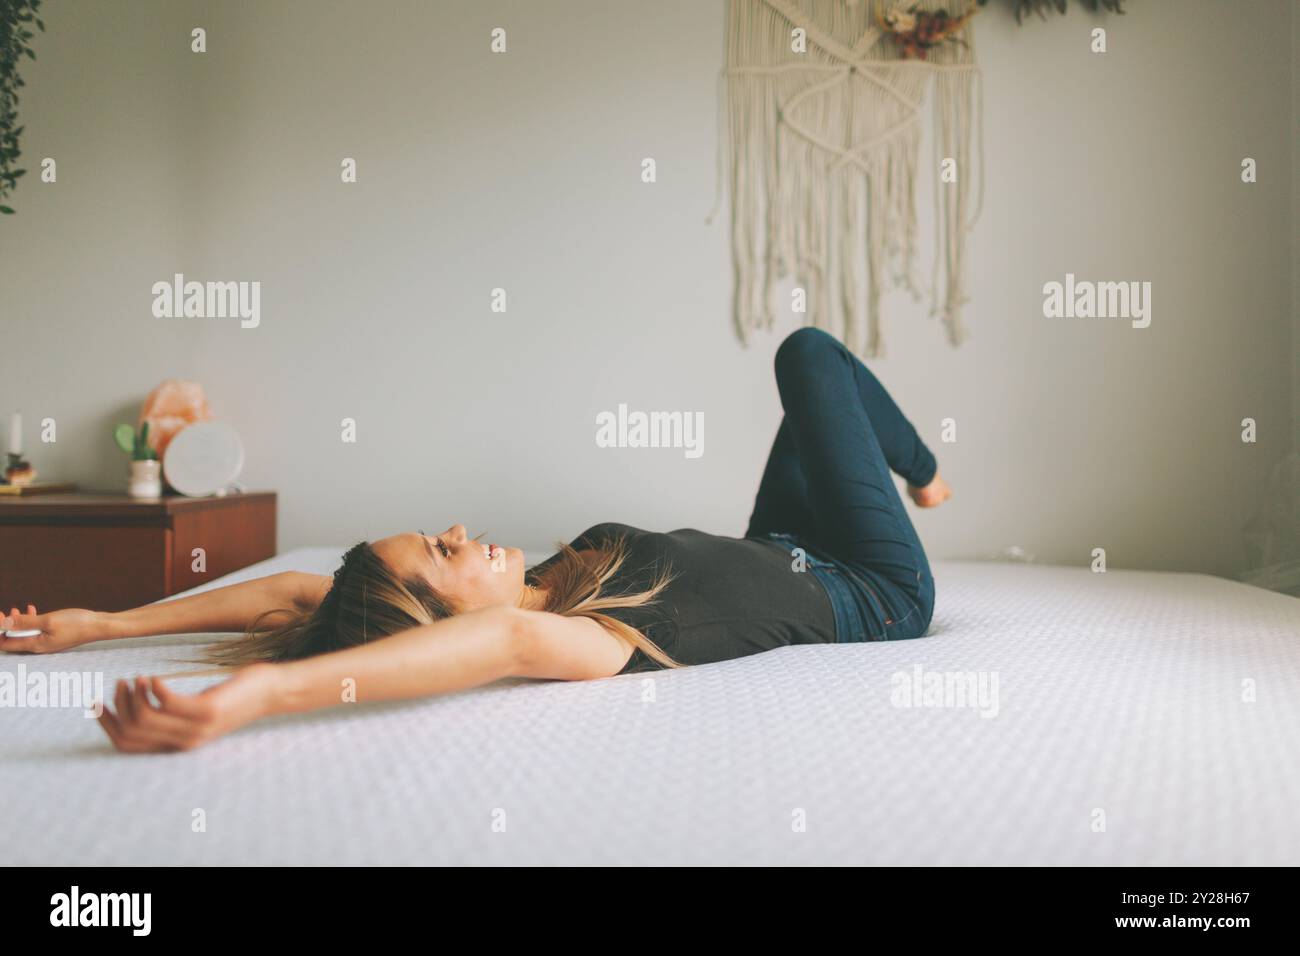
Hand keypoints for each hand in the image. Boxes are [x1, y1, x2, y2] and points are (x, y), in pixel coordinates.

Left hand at [0, 605, 107, 653]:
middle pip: (12, 640)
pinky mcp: (52, 636)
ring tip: (15, 609)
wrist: (99, 626)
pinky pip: (35, 631)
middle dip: (5, 627)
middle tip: (4, 612)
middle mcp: (38, 646)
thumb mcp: (49, 620)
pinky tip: (32, 609)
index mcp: (35, 645)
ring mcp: (46, 642)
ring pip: (23, 634)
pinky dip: (29, 621)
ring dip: (17, 623)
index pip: (5, 643)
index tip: (0, 615)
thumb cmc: (77, 624)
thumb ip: (25, 623)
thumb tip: (4, 623)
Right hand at [97, 666, 277, 753]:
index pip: (128, 744)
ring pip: (145, 717)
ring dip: (133, 695)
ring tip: (136, 678)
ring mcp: (196, 728)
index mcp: (176, 745)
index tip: (96, 703)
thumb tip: (136, 704)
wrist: (269, 693)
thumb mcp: (194, 709)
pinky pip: (168, 702)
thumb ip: (169, 714)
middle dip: (117, 707)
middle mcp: (184, 742)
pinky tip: (153, 677)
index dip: (107, 725)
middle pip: (131, 732)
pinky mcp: (207, 710)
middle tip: (120, 684)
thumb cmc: (230, 697)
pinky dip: (154, 688)